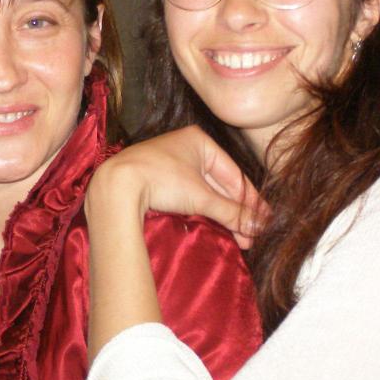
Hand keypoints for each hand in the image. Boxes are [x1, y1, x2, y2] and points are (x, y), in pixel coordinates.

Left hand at [87, 126, 264, 247]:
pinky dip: (202, 211)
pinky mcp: (156, 179)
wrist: (115, 187)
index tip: (264, 221)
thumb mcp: (201, 197)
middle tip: (252, 236)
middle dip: (236, 212)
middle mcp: (185, 147)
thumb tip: (260, 227)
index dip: (251, 200)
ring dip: (222, 215)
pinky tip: (215, 226)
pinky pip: (187, 196)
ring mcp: (169, 163)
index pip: (233, 174)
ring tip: (239, 238)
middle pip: (220, 185)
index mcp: (198, 140)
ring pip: (204, 192)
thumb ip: (232, 212)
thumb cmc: (160, 181)